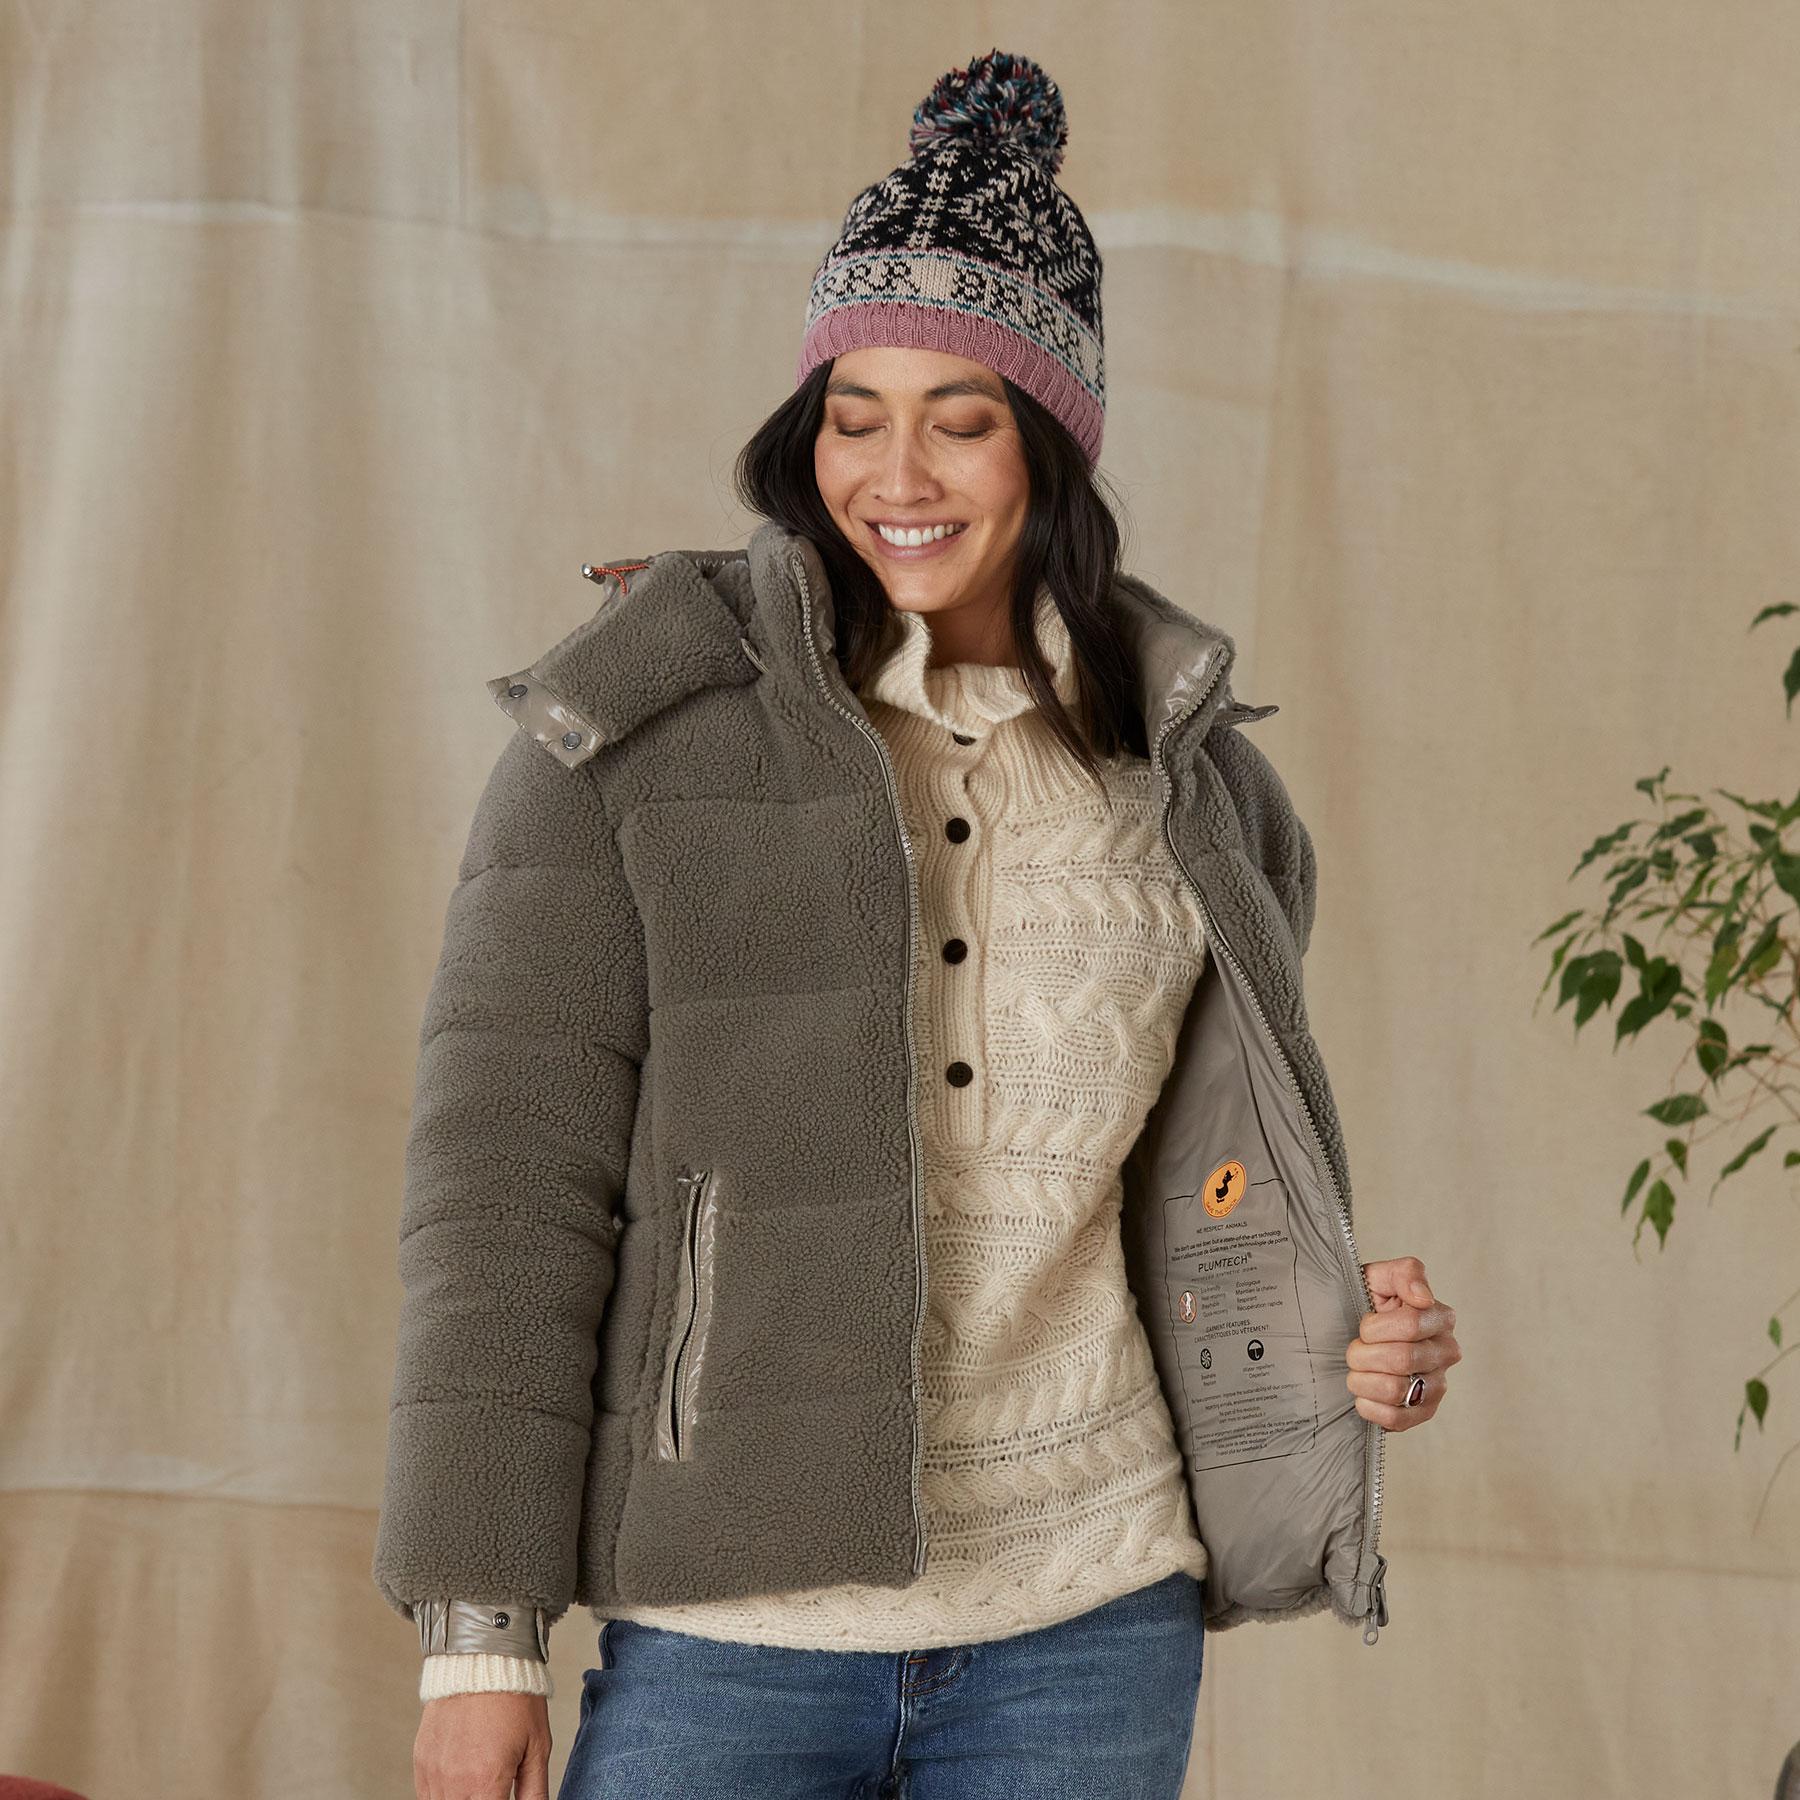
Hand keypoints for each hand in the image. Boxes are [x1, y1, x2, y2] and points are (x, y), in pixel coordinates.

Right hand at [414, 1690, 550, 1799]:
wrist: (483, 1658)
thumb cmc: (515, 1699)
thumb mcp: (537, 1746)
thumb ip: (535, 1791)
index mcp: (487, 1781)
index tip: (504, 1796)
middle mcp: (455, 1783)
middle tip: (494, 1789)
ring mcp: (434, 1773)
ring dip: (462, 1799)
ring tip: (480, 1782)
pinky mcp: (421, 1761)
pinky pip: (427, 1795)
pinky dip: (443, 1794)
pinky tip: (461, 1780)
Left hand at [1345, 1256, 1459, 1431]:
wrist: (1351, 1336)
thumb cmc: (1367, 1303)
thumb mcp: (1379, 1277)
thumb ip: (1405, 1274)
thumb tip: (1424, 1298)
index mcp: (1440, 1317)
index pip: (1409, 1325)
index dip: (1374, 1327)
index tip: (1365, 1325)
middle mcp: (1447, 1352)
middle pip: (1401, 1359)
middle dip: (1363, 1354)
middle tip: (1355, 1350)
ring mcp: (1438, 1385)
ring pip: (1395, 1390)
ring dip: (1362, 1380)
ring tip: (1358, 1371)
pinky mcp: (1424, 1412)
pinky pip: (1396, 1419)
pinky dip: (1369, 1407)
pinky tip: (1364, 1394)